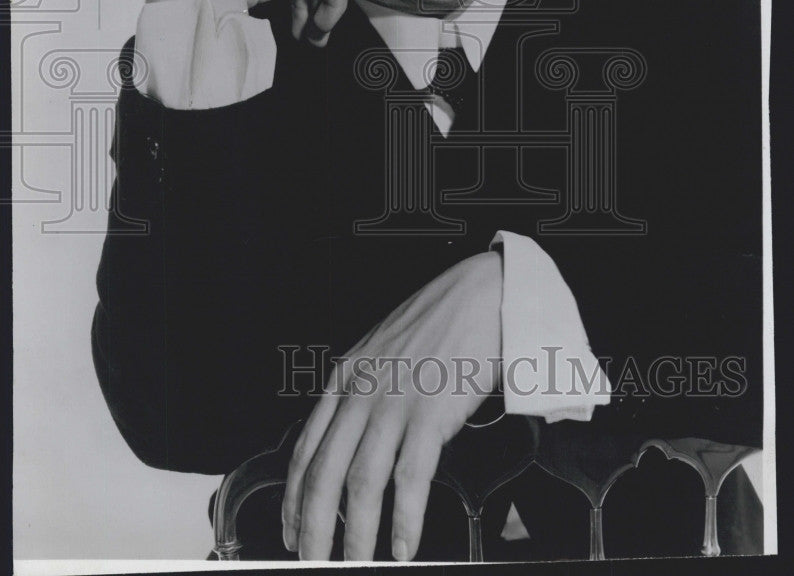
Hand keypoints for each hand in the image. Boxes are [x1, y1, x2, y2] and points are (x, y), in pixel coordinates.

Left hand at [281, 251, 502, 560]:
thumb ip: (364, 388)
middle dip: (313, 527)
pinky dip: (404, 520)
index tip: (289, 527)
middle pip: (324, 473)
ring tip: (356, 565)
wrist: (481, 295)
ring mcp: (394, 403)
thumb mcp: (383, 349)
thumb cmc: (439, 321)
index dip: (293, 496)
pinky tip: (403, 546)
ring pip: (361, 483)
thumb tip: (354, 434)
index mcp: (346, 376)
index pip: (305, 447)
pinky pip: (410, 478)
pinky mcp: (431, 413)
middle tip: (311, 561)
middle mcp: (362, 391)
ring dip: (356, 535)